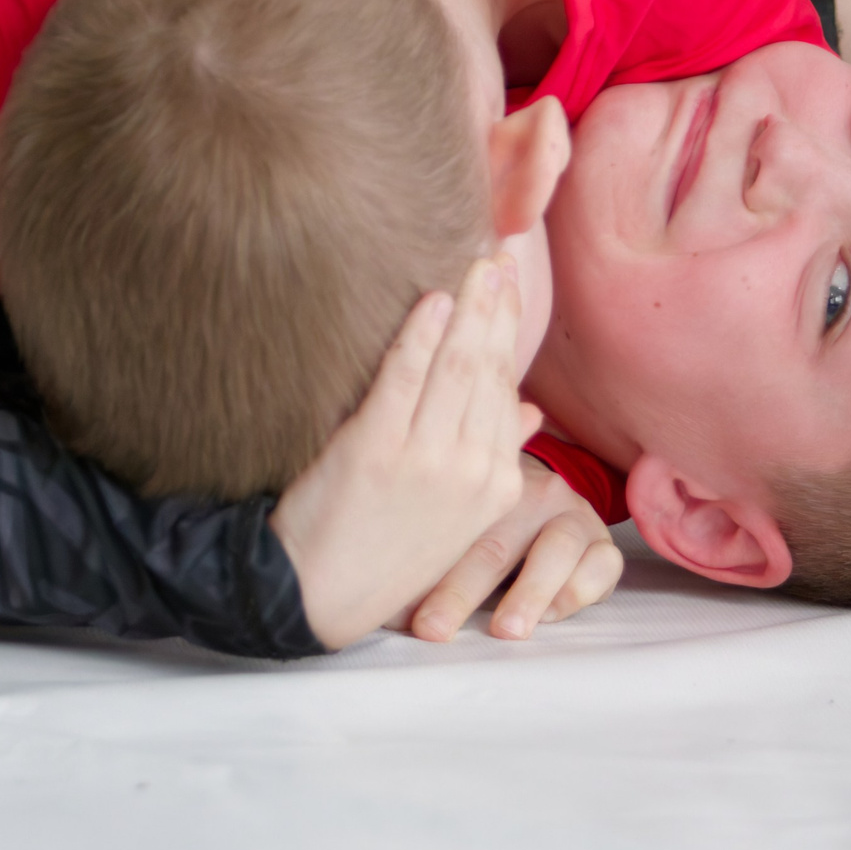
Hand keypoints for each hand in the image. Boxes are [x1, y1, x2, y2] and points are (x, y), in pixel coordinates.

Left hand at [269, 255, 532, 648]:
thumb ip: (493, 457)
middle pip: (489, 370)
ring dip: (467, 309)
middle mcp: (471, 471)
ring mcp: (427, 461)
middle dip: (496, 307)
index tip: (509, 287)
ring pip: (456, 368)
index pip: (508, 391)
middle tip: (498, 256)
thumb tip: (531, 411)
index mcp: (495, 486)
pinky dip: (419, 336)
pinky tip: (430, 301)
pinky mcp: (377, 451)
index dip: (509, 332)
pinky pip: (404, 378)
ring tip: (472, 265)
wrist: (318, 594)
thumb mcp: (456, 516)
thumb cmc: (382, 549)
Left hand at [403, 456, 625, 642]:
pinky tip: (553, 614)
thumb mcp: (451, 535)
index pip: (456, 533)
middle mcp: (535, 494)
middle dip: (465, 592)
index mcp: (487, 487)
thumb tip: (375, 603)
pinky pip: (602, 565)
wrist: (547, 509)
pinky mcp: (604, 545)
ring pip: (557, 549)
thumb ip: (419, 557)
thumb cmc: (482, 530)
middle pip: (499, 544)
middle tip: (437, 630)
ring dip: (531, 591)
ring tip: (507, 629)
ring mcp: (574, 517)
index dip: (434, 578)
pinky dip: (579, 590)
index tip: (414, 620)